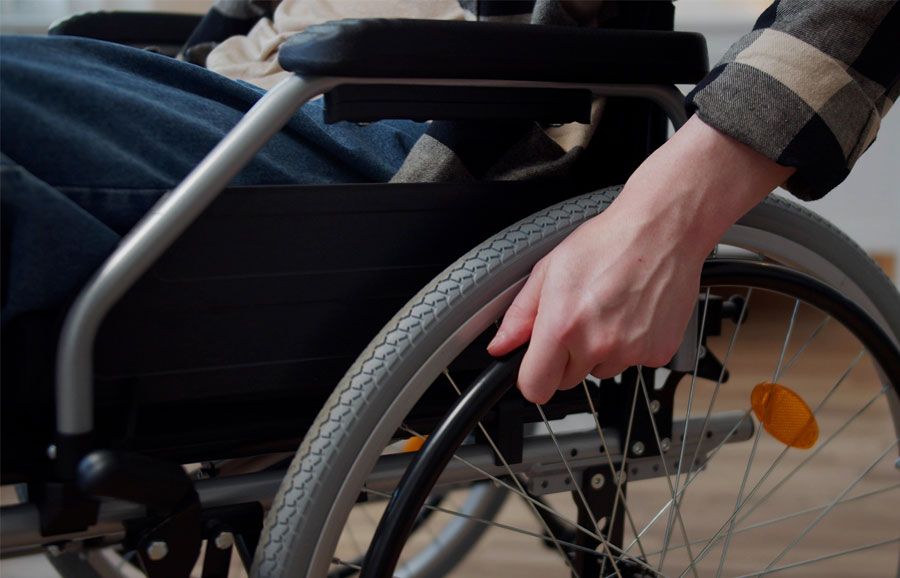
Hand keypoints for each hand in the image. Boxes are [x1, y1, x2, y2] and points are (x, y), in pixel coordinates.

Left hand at [487, 116, 794, 403]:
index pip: (535, 388)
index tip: (537, 366)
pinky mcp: (659, 352)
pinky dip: (631, 345)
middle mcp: (597, 344)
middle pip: (567, 381)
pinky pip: (634, 362)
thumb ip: (520, 314)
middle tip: (579, 319)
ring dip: (600, 350)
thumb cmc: (608, 242)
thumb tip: (501, 346)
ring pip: (601, 371)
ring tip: (609, 309)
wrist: (663, 230)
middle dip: (567, 358)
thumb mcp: (549, 270)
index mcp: (562, 327)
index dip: (532, 377)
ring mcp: (631, 352)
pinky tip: (632, 313)